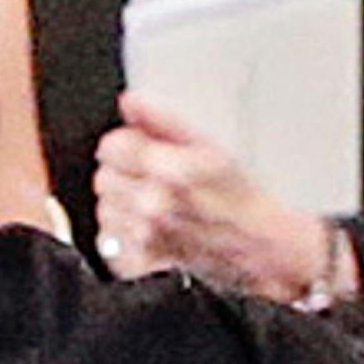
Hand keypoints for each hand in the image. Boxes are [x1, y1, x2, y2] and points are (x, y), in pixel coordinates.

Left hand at [92, 90, 329, 298]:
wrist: (259, 246)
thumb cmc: (240, 198)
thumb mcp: (209, 145)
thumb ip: (163, 119)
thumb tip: (131, 101)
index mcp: (167, 169)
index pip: (111, 146)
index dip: (127, 145)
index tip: (144, 150)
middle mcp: (152, 204)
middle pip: (104, 177)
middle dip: (125, 175)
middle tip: (154, 180)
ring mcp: (146, 236)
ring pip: (105, 209)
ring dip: (123, 206)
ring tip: (155, 206)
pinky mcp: (142, 262)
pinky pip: (110, 242)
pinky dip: (124, 238)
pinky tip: (150, 231)